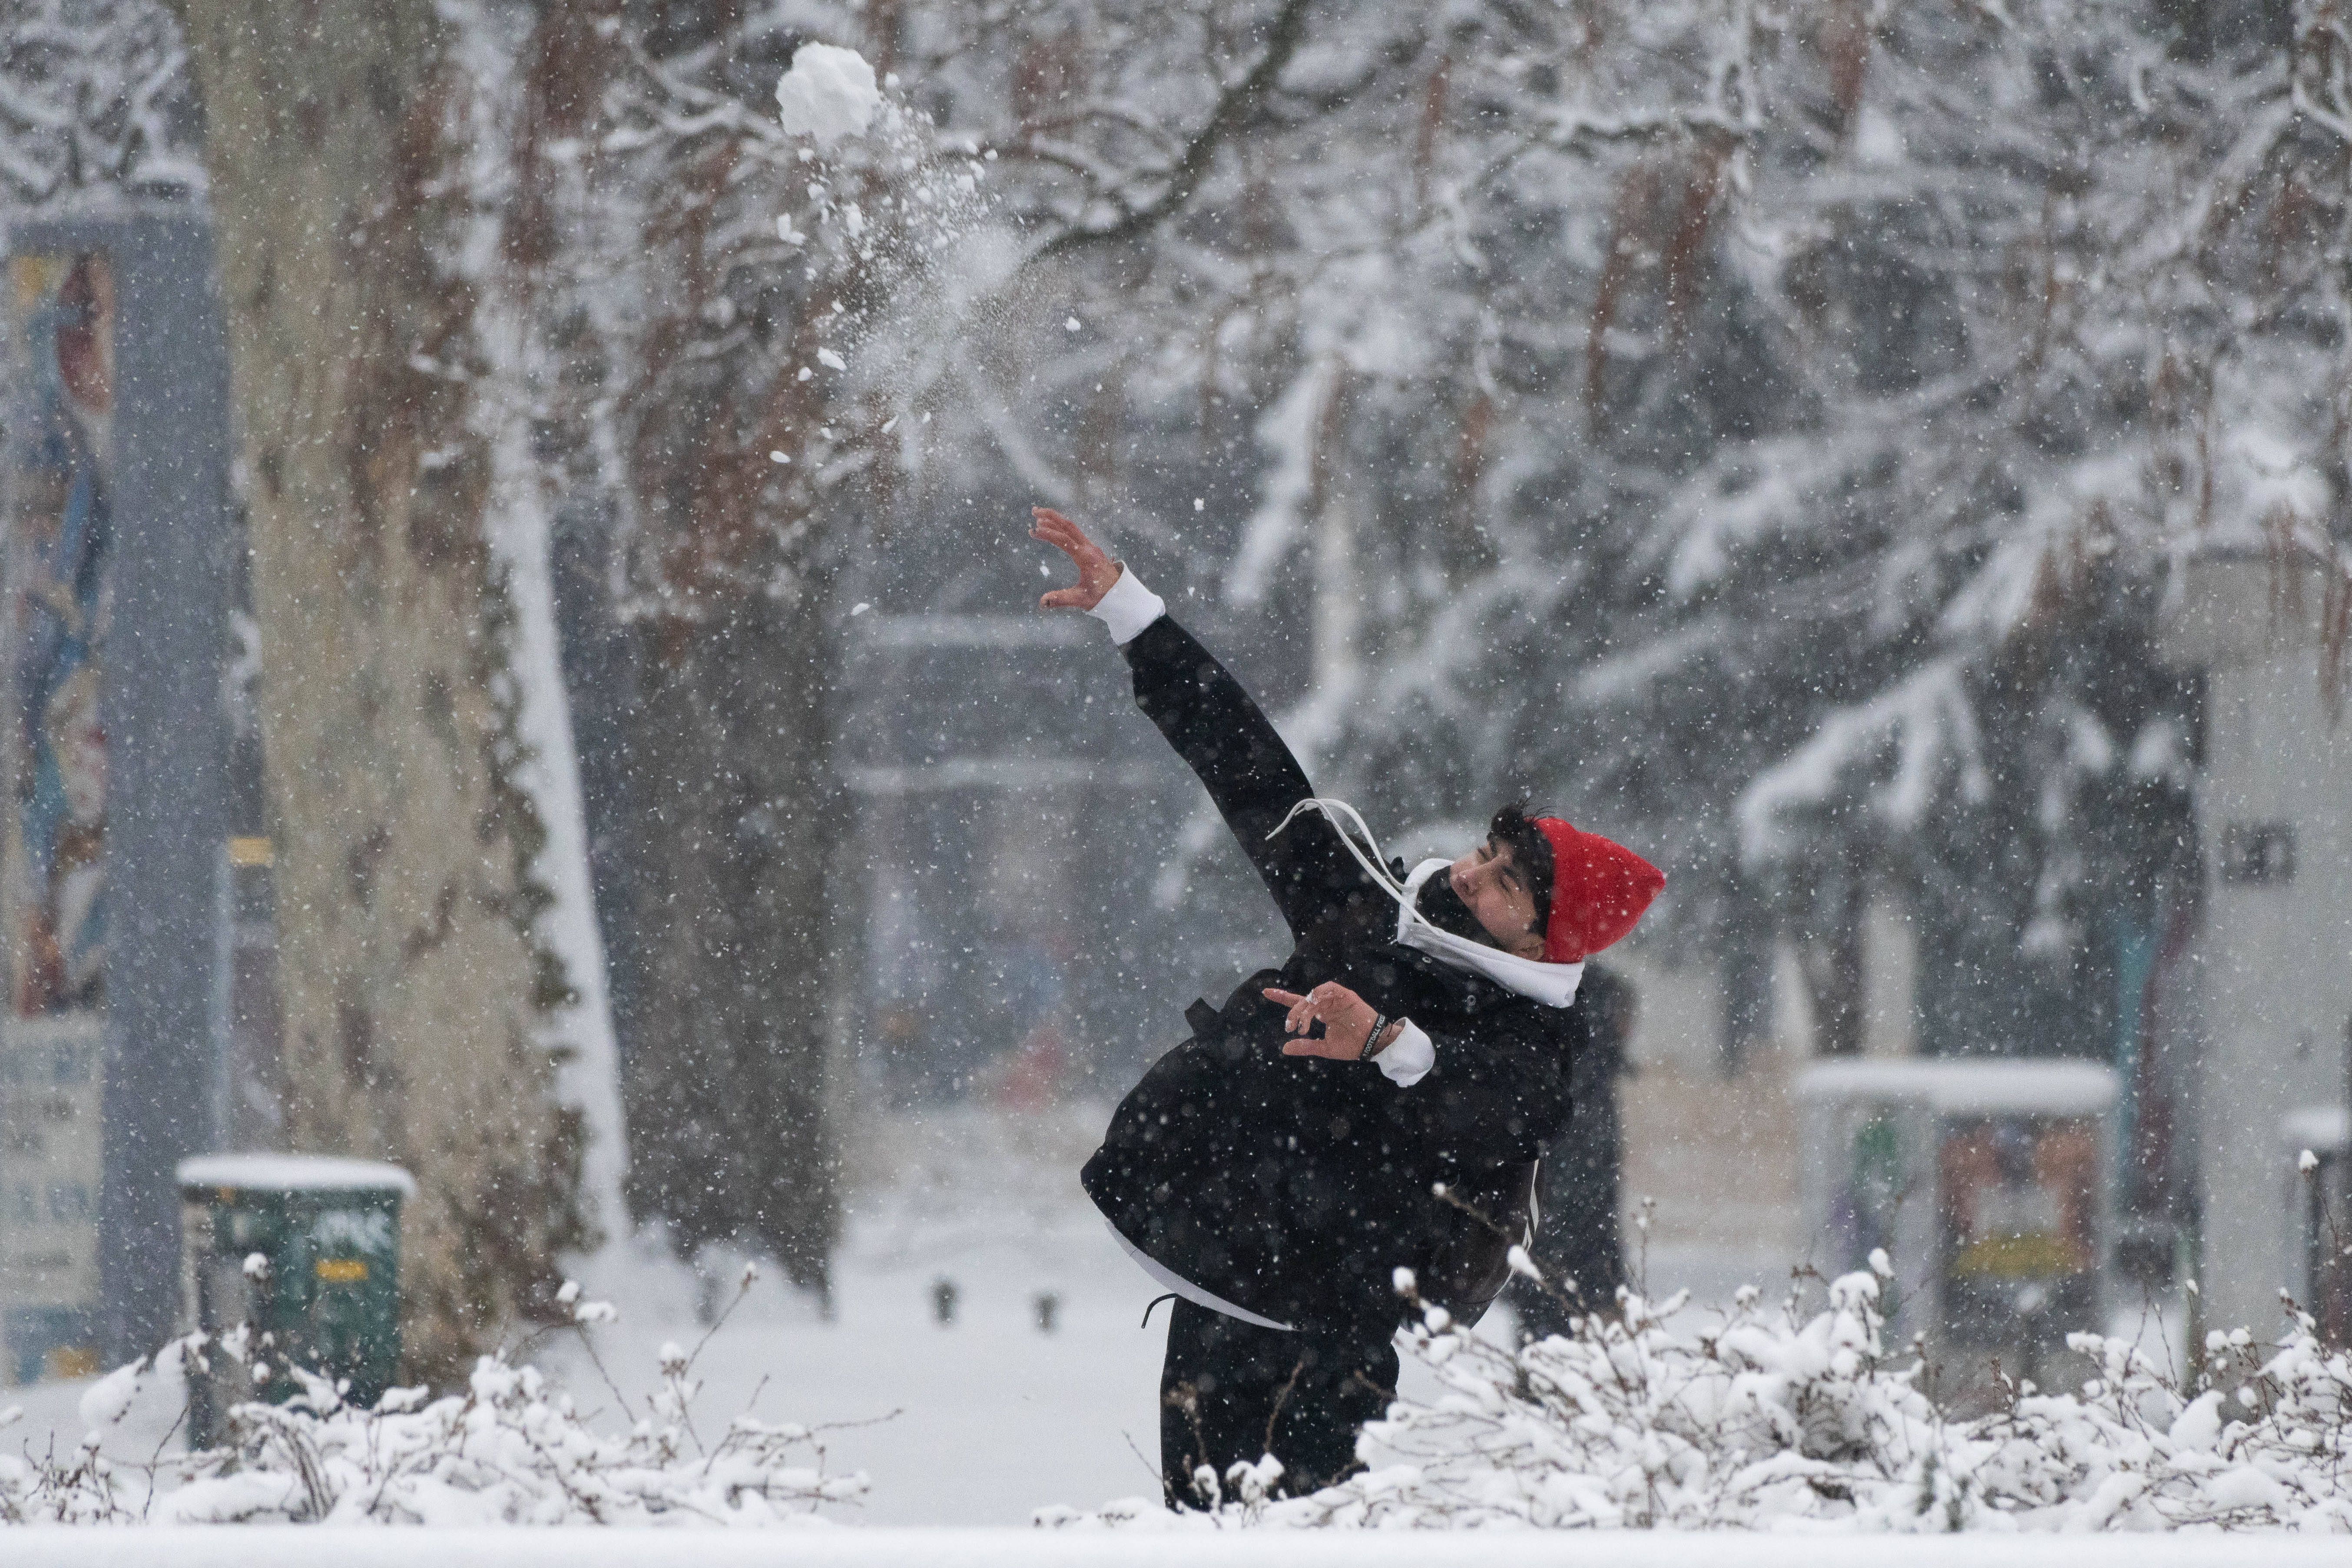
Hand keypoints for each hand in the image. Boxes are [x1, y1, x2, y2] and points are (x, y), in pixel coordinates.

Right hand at [1032, 507, 1121, 611]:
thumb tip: (1042, 603)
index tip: (1033, 531)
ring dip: (1055, 519)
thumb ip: (1061, 599)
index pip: (1064, 540)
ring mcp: (1090, 546)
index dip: (1048, 534)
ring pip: (1071, 527)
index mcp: (1086, 558)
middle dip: (1050, 516)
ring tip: (1037, 515)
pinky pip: (1074, 533)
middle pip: (1068, 526)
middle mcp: (1089, 548)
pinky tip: (1052, 526)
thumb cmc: (1102, 596)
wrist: (1121, 593)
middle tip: (1033, 511)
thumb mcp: (1081, 599)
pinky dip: (1062, 527)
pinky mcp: (1090, 548)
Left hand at [1264, 982, 1381, 1060]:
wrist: (1371, 1045)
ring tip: (1303, 1023)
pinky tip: (1314, 1004)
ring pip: (1313, 996)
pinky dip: (1319, 993)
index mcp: (1321, 1014)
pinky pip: (1329, 988)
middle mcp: (1326, 1004)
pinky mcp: (1345, 995)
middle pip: (1302, 1001)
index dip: (1283, 997)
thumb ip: (1305, 1047)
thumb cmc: (1351, 1046)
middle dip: (1293, 1012)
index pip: (1298, 1003)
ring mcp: (1335, 999)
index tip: (1265, 992)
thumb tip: (1284, 1048)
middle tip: (1290, 1027)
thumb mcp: (1324, 1048)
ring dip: (1304, 1008)